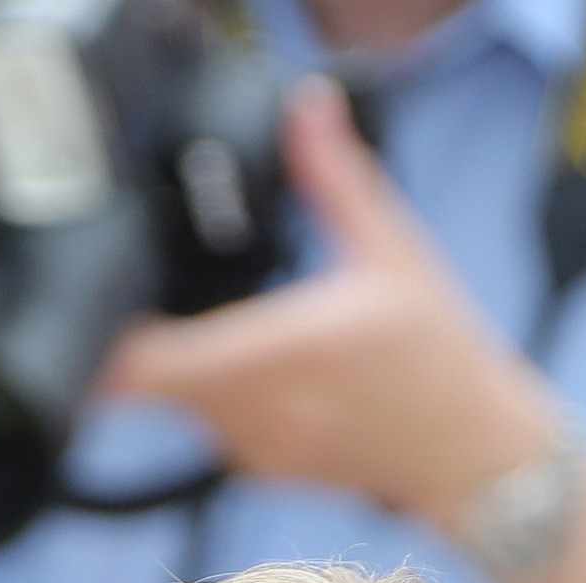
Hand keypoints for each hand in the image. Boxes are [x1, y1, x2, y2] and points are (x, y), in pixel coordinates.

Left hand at [104, 79, 558, 527]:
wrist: (476, 458)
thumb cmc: (440, 360)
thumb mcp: (392, 252)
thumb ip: (334, 178)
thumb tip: (306, 108)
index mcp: (277, 350)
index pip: (145, 363)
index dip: (109, 338)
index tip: (113, 299)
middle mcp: (255, 409)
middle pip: (146, 379)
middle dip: (146, 338)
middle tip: (170, 298)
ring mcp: (255, 447)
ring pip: (176, 401)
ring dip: (185, 365)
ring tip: (239, 330)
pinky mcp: (260, 470)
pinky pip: (210, 426)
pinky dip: (218, 397)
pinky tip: (267, 371)